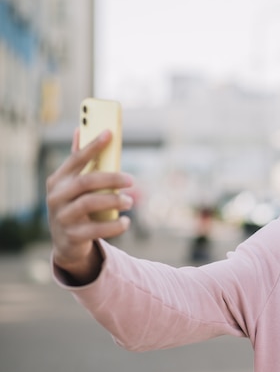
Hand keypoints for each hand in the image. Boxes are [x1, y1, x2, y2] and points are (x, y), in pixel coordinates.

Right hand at [46, 128, 133, 283]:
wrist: (66, 242)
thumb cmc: (74, 205)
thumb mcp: (73, 185)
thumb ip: (78, 161)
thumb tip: (79, 129)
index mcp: (58, 180)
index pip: (76, 159)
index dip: (93, 145)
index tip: (110, 133)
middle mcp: (56, 197)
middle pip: (86, 182)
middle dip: (111, 179)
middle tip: (131, 180)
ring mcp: (62, 217)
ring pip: (90, 204)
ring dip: (114, 200)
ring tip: (130, 201)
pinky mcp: (72, 235)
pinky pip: (96, 229)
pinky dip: (115, 225)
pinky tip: (126, 222)